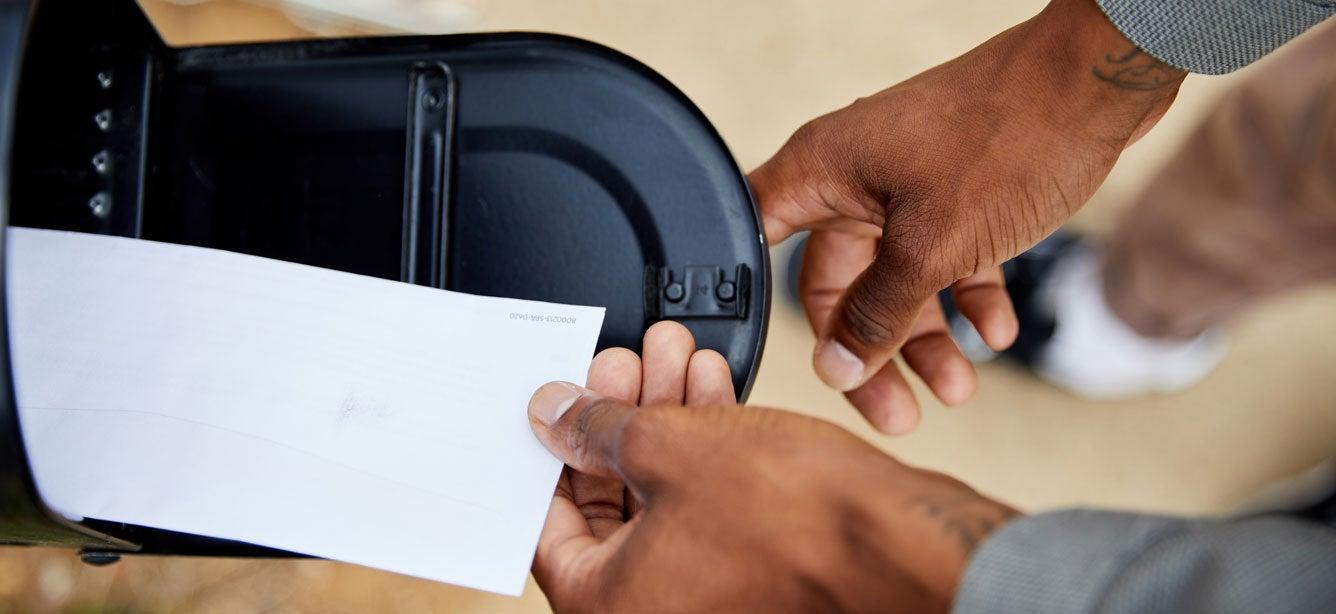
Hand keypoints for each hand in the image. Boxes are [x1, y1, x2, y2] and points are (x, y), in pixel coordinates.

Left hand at [528, 343, 1017, 611]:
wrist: (904, 543)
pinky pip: (706, 505)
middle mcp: (654, 612)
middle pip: (610, 502)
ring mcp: (707, 595)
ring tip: (671, 354)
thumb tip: (556, 415)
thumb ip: (598, 427)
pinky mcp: (752, 571)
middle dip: (620, 415)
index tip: (560, 405)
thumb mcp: (670, 446)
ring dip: (666, 417)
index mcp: (610, 608)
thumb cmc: (799, 521)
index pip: (546, 525)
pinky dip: (704, 447)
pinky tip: (710, 386)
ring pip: (662, 495)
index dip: (552, 452)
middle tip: (623, 362)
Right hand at [750, 0, 1185, 433]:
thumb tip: (838, 365)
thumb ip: (878, 312)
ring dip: (925, 338)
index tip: (790, 360)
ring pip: (896, 281)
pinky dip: (966, 298)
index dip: (754, 300)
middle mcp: (854, 179)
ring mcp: (906, 186)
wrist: (1099, 82)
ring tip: (957, 389)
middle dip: (870, 351)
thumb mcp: (933, 246)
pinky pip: (945, 261)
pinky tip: (995, 331)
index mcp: (822, 171)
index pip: (755, 242)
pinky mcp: (956, 193)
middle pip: (838, 283)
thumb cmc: (1009, 138)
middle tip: (895, 412)